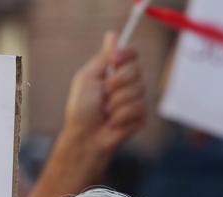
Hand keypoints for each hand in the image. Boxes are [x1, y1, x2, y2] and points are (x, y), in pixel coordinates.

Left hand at [62, 31, 146, 154]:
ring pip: (138, 91)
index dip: (126, 54)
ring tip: (105, 112)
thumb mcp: (88, 78)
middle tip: (103, 95)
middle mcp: (127, 83)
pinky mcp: (140, 117)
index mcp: (114, 71)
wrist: (85, 137)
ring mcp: (135, 100)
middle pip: (136, 70)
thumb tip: (114, 34)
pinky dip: (121, 116)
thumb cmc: (81, 109)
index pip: (131, 53)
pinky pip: (139, 109)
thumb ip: (103, 58)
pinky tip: (112, 123)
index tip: (114, 61)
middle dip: (117, 84)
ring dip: (117, 103)